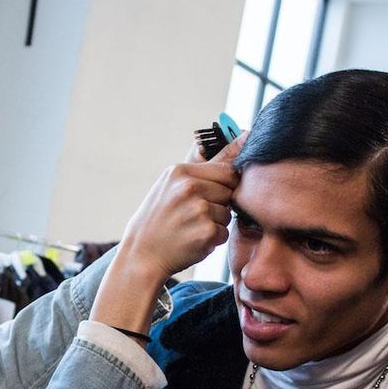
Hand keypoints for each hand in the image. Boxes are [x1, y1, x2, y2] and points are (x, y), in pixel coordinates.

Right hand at [118, 131, 245, 284]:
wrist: (142, 254)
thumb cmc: (160, 218)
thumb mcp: (172, 184)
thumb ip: (207, 163)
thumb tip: (245, 134)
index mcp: (180, 171)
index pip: (226, 170)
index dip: (222, 186)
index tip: (207, 196)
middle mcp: (189, 187)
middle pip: (229, 192)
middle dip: (218, 204)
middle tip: (192, 215)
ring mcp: (198, 210)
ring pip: (227, 214)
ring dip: (215, 223)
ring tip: (190, 227)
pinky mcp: (205, 233)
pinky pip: (223, 233)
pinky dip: (211, 240)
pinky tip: (191, 240)